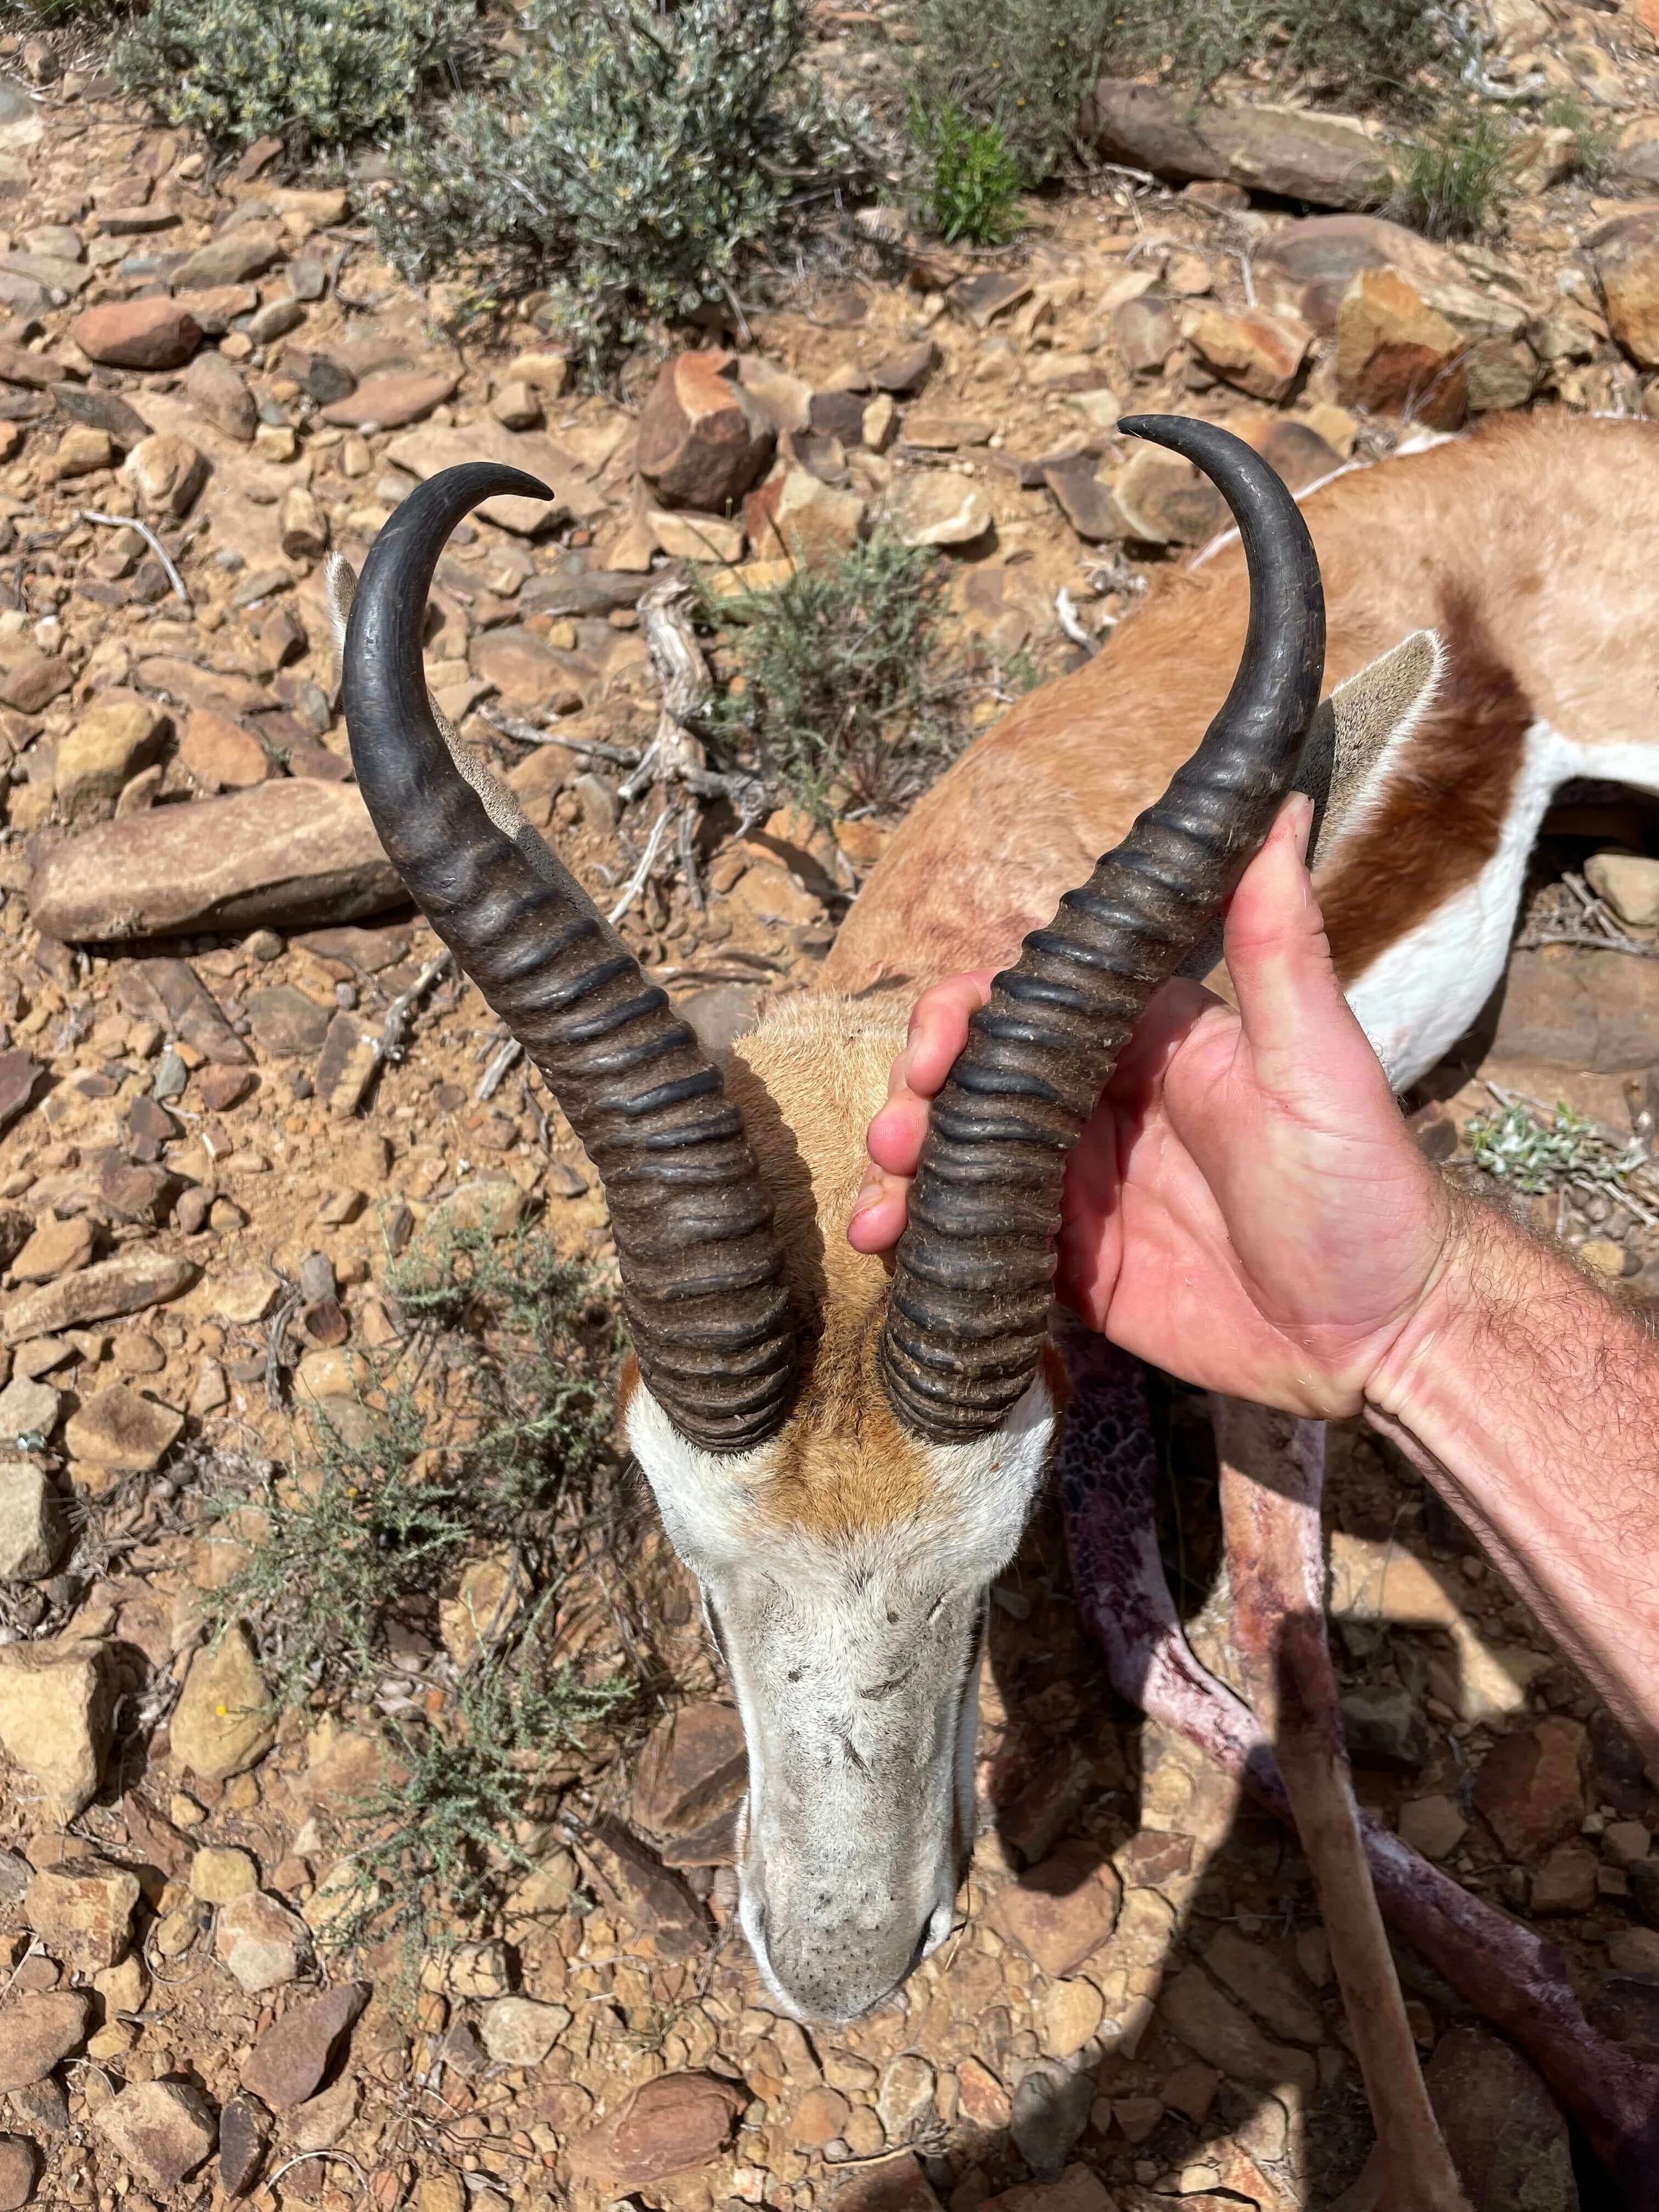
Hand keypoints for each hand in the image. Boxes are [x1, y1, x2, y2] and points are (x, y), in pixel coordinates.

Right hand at [848, 796, 1454, 1416]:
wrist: (1383, 1336)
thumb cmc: (1362, 1187)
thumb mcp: (1317, 1060)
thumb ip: (1278, 943)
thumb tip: (1282, 808)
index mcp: (1144, 1042)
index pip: (1024, 1004)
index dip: (958, 1017)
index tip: (932, 1054)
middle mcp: (1098, 1107)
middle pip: (971, 1082)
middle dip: (914, 1100)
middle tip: (896, 1140)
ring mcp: (1076, 1188)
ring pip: (959, 1160)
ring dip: (905, 1173)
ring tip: (880, 1214)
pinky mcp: (1068, 1266)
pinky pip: (976, 1241)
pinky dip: (926, 1242)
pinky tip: (895, 1256)